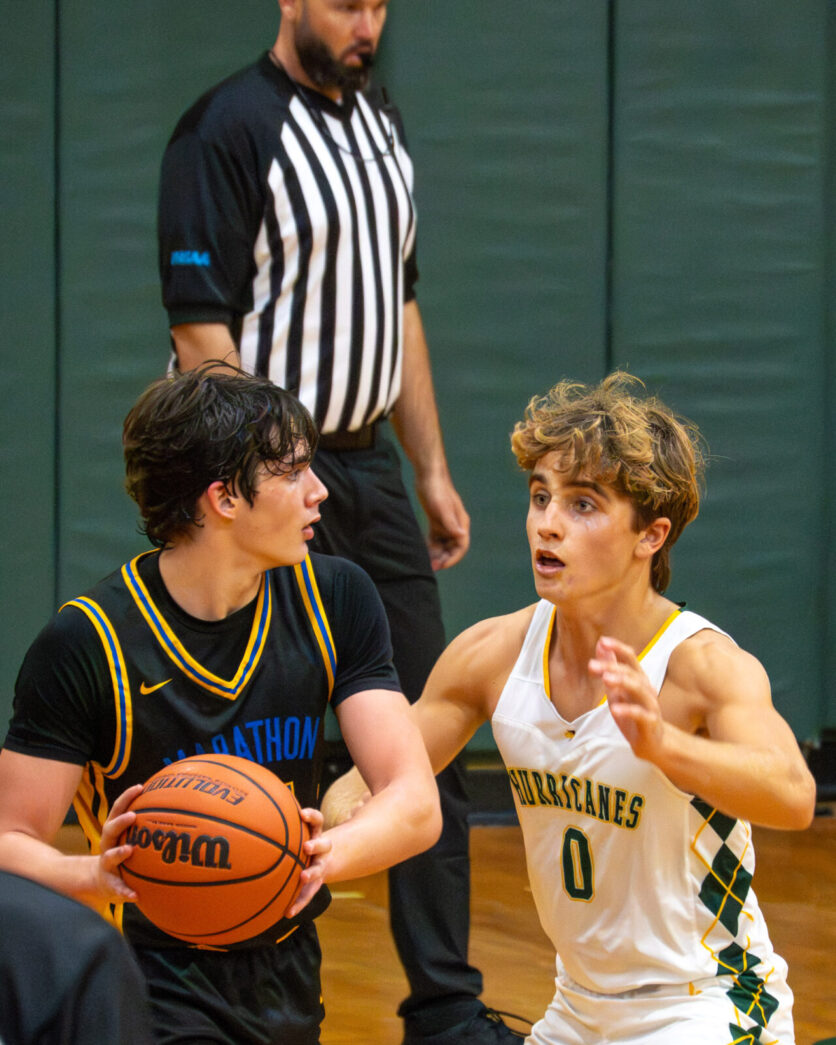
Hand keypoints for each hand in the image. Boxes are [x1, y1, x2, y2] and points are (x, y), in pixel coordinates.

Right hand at [96, 783, 143, 902]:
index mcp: (114, 832)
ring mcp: (107, 865)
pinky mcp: (110, 884)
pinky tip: (135, 895)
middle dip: (120, 822)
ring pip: (109, 857)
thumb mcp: (132, 838)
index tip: (140, 787)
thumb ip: (149, 825)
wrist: (103, 882)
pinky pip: (117, 888)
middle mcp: (108, 845)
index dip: (126, 797)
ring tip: (129, 849)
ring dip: (118, 852)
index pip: (118, 810)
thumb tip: (180, 805)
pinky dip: (125, 891)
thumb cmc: (125, 854)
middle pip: (109, 829)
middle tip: (132, 816)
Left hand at [286, 808, 329, 917]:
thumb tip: (251, 804)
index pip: (317, 820)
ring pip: (320, 870)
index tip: (302, 814)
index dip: (311, 816)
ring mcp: (320, 867)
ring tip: (303, 877)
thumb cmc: (300, 842)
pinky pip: (308, 895)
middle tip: (306, 846)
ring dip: (312, 873)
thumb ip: (279, 821)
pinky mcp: (316, 885)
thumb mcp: (296, 831)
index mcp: (315, 833)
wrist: (323, 860)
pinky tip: (287, 914)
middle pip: (325, 844)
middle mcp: (321, 849)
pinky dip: (298, 903)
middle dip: (316, 845)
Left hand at [415, 473, 469, 570]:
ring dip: (436, 554)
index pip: (461, 546)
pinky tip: (422, 550)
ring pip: (443, 544)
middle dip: (443, 558)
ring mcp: (445, 523)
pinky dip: (430, 546)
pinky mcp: (436, 520)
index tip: (441, 565)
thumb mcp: (442, 507)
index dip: (452, 558)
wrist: (428, 474)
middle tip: (430, 566)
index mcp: (461, 523)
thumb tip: (461, 536)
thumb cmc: (436, 489)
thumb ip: (451, 522)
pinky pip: (435, 538)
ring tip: (425, 561)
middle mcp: (455, 525)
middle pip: (452, 548)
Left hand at [588, 636, 664, 761]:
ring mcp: (650, 705)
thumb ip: (609, 668)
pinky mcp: (651, 722)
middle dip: (611, 667)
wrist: (652, 743)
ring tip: (606, 679)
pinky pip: (641, 714)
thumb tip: (600, 644)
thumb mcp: (617, 690)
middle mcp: (646, 688)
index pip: (630, 658)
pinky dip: (628, 710)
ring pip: (639, 689)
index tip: (602, 641)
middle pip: (631, 673)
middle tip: (591, 665)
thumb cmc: (633, 714)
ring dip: (622, 682)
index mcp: (638, 679)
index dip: (618, 648)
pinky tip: (614, 709)